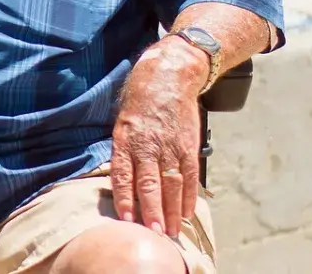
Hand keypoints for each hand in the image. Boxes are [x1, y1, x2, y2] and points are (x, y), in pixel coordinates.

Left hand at [110, 37, 209, 239]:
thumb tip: (121, 180)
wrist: (170, 76)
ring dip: (172, 210)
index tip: (126, 220)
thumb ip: (123, 150)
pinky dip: (189, 195)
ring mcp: (170, 145)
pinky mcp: (188, 145)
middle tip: (154, 234)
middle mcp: (147, 144)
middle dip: (151, 212)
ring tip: (171, 231)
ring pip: (171, 184)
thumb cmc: (141, 100)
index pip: (123, 174)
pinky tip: (188, 212)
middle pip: (149, 184)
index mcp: (125, 138)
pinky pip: (189, 175)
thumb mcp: (123, 121)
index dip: (125, 198)